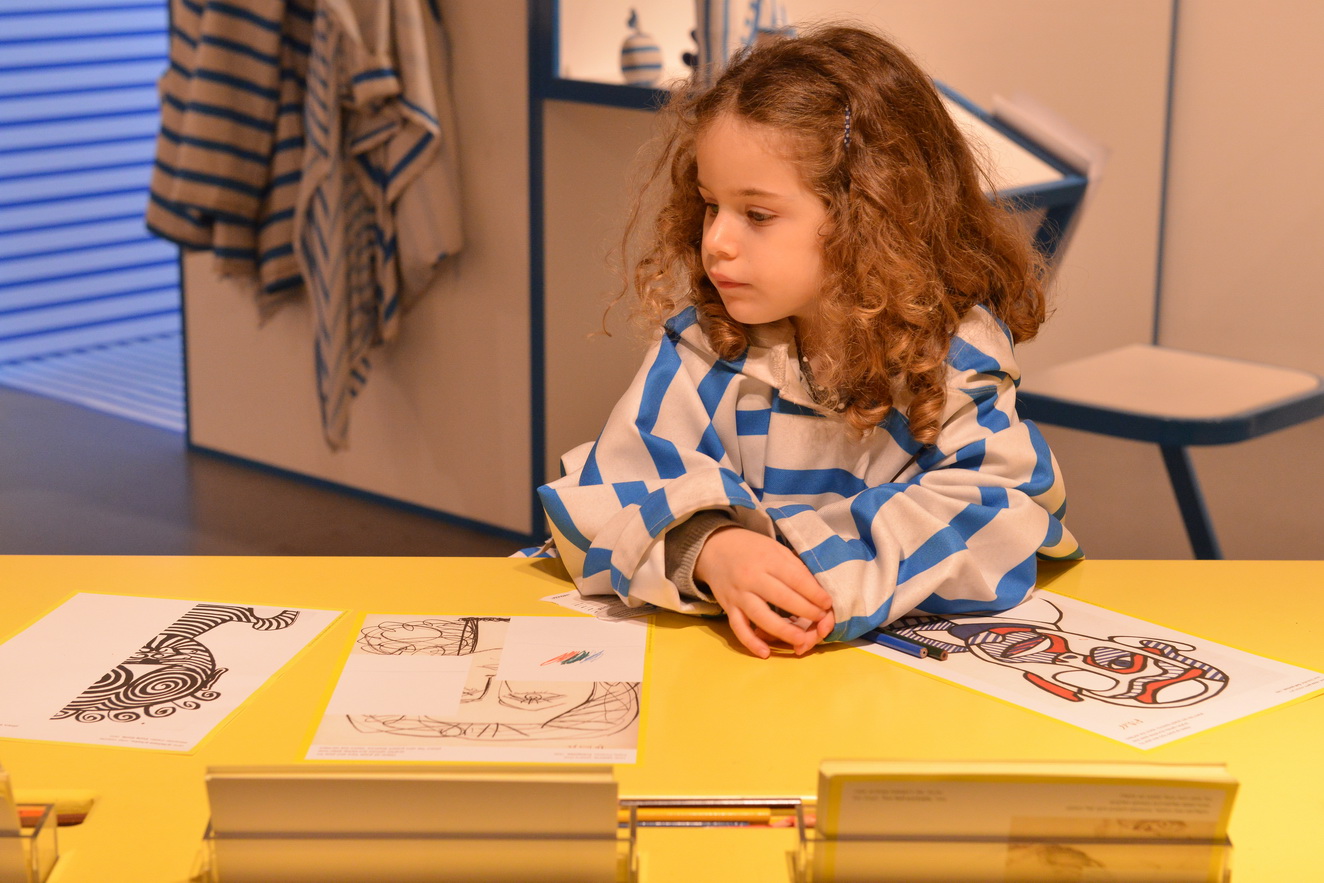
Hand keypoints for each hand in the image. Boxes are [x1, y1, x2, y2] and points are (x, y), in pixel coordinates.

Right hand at [694, 526, 834, 657]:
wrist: (715, 548)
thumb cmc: (752, 549)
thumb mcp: (775, 549)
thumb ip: (795, 568)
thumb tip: (818, 591)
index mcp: (767, 559)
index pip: (795, 578)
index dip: (814, 593)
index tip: (827, 603)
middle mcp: (752, 577)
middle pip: (782, 598)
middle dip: (805, 611)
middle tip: (821, 620)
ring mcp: (738, 594)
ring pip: (761, 616)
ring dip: (783, 631)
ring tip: (802, 640)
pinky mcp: (728, 607)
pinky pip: (739, 628)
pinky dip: (751, 642)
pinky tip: (766, 653)